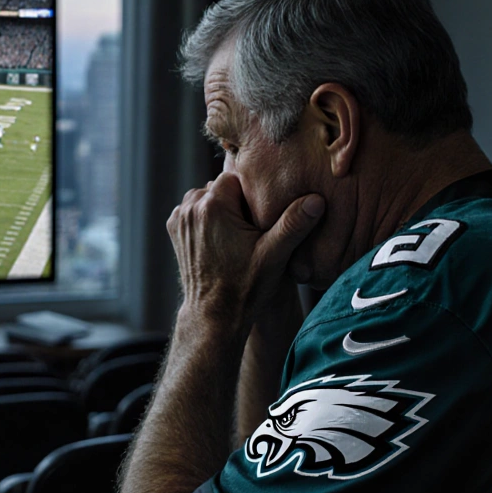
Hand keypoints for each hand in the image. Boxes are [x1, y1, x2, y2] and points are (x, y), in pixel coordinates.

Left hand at [167, 172, 323, 331]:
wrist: (215, 315)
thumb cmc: (245, 287)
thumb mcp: (275, 255)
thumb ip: (294, 224)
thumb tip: (316, 200)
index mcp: (213, 205)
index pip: (237, 177)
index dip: (251, 195)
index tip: (260, 217)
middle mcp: (191, 207)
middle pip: (221, 186)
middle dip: (236, 201)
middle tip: (251, 228)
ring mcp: (180, 219)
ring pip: (207, 196)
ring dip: (220, 208)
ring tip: (236, 234)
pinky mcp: (175, 230)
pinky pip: (194, 210)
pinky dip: (206, 218)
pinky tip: (221, 238)